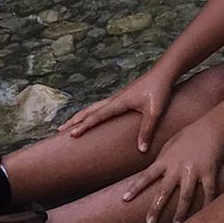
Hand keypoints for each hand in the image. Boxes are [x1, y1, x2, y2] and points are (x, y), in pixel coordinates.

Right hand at [60, 67, 175, 152]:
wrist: (164, 72)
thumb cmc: (159, 91)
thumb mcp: (155, 112)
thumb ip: (147, 131)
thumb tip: (141, 150)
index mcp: (118, 103)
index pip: (97, 116)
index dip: (84, 126)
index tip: (71, 134)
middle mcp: (114, 99)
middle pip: (89, 110)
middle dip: (75, 120)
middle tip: (60, 130)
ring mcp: (117, 97)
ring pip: (94, 107)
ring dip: (81, 115)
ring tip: (70, 123)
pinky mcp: (122, 96)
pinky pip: (102, 106)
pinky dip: (91, 111)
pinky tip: (93, 115)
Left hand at [120, 120, 223, 222]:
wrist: (213, 127)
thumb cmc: (190, 133)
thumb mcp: (170, 143)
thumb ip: (162, 157)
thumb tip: (153, 170)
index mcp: (166, 160)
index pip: (147, 176)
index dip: (135, 188)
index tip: (125, 199)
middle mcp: (178, 167)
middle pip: (164, 191)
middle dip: (156, 207)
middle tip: (149, 222)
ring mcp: (194, 171)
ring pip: (186, 196)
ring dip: (180, 212)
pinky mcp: (209, 172)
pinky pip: (208, 192)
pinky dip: (207, 204)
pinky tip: (204, 214)